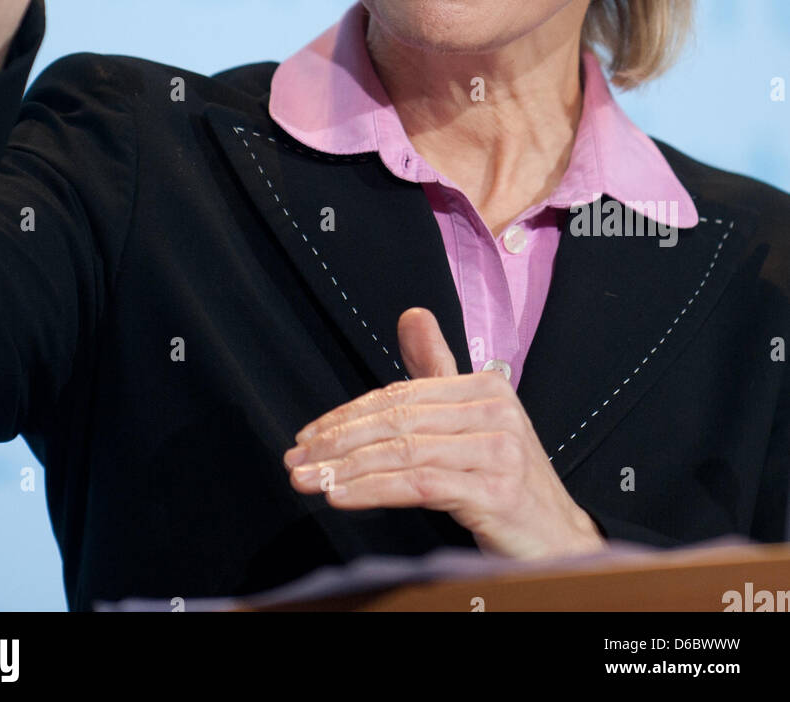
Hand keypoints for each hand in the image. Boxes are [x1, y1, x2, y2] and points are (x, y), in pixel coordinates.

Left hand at [284, 307, 607, 558]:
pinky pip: (419, 483)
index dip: (349, 414)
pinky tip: (342, 495)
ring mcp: (498, 450)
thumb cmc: (508, 482)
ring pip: (403, 451)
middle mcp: (495, 411)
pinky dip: (373, 489)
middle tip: (297, 458)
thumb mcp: (473, 422)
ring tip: (309, 480)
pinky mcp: (495, 490)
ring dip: (346, 467)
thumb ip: (437, 372)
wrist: (560, 539)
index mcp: (487, 387)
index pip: (401, 395)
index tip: (309, 435)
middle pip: (398, 420)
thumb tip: (412, 316)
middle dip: (338, 441)